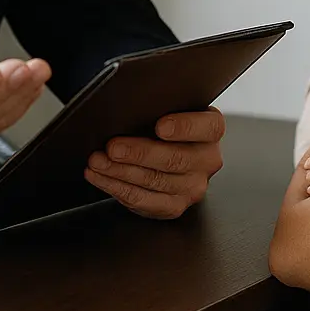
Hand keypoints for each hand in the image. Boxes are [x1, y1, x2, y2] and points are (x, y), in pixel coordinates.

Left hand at [84, 108, 224, 217]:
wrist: (171, 154)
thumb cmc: (167, 125)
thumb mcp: (171, 109)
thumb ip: (161, 106)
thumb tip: (131, 103)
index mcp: (211, 130)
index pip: (207, 127)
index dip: (184, 127)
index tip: (160, 126)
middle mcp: (208, 160)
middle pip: (175, 159)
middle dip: (139, 153)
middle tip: (112, 147)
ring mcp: (193, 187)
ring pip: (155, 181)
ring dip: (120, 172)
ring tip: (97, 161)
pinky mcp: (175, 206)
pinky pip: (144, 201)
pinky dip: (117, 188)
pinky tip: (101, 177)